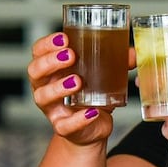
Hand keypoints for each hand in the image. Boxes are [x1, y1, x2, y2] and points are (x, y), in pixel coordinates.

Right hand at [26, 31, 129, 145]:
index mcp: (51, 70)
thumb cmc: (91, 95)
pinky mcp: (63, 127)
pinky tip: (90, 112)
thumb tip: (132, 53)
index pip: (38, 52)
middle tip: (70, 56)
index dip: (46, 44)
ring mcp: (52, 109)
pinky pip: (64, 125)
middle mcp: (45, 87)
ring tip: (77, 81)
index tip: (64, 38)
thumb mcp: (101, 74)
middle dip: (50, 62)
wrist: (93, 126)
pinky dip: (77, 119)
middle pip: (35, 72)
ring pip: (43, 97)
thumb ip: (116, 61)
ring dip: (58, 87)